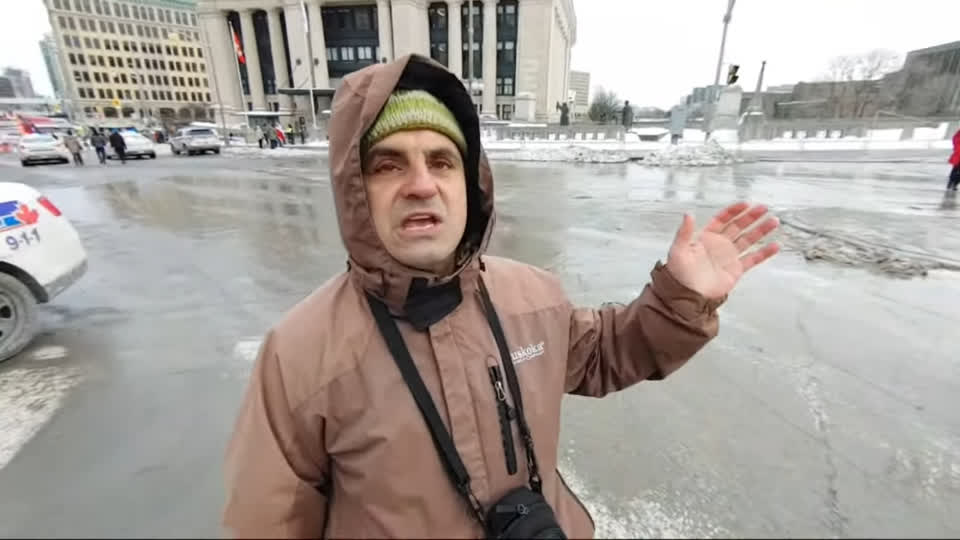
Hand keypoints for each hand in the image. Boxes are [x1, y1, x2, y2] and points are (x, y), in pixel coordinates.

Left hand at [665, 202, 779, 300]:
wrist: (687, 296)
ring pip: (748, 240)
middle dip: (751, 217)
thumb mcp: (678, 250)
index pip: (723, 219)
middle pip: (738, 226)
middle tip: (764, 208)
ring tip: (773, 222)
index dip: (734, 211)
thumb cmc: (678, 274)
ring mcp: (729, 257)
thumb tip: (688, 214)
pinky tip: (775, 245)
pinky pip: (753, 259)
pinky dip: (764, 253)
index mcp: (706, 237)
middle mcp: (720, 245)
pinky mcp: (736, 270)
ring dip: (761, 231)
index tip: (746, 204)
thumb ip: (684, 232)